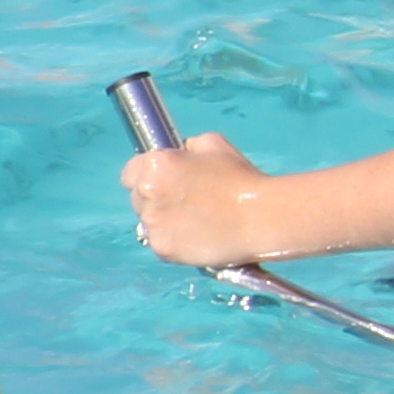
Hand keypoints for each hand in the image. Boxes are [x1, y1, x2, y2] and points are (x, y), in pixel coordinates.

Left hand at [123, 131, 268, 268]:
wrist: (262, 217)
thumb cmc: (242, 178)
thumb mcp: (214, 145)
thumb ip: (188, 146)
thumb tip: (178, 152)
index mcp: (156, 165)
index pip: (130, 173)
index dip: (147, 177)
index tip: (164, 182)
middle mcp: (147, 192)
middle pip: (138, 198)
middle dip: (157, 199)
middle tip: (187, 203)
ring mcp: (152, 222)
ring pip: (148, 222)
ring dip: (165, 221)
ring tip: (196, 221)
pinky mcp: (161, 248)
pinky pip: (160, 243)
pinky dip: (174, 241)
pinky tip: (197, 236)